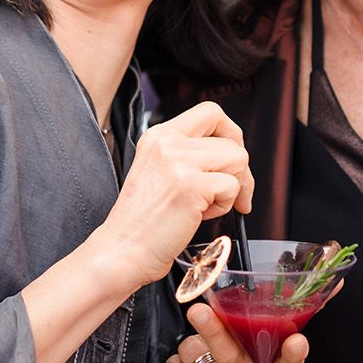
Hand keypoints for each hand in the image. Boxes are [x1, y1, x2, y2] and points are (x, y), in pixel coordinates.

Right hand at [95, 101, 253, 285]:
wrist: (123, 250)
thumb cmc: (143, 220)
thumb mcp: (158, 170)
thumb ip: (187, 154)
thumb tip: (230, 152)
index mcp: (158, 135)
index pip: (210, 112)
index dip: (230, 133)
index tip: (230, 158)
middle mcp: (168, 142)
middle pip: (232, 140)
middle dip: (239, 170)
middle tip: (229, 193)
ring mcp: (180, 162)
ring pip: (238, 160)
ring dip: (232, 188)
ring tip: (206, 205)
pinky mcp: (193, 186)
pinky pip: (232, 187)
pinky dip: (224, 206)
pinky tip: (200, 215)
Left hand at [160, 302, 307, 362]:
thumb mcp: (238, 350)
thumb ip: (241, 326)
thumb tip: (234, 294)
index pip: (288, 361)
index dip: (295, 352)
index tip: (297, 341)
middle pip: (231, 354)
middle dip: (213, 330)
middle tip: (198, 312)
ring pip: (193, 354)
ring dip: (186, 347)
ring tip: (195, 357)